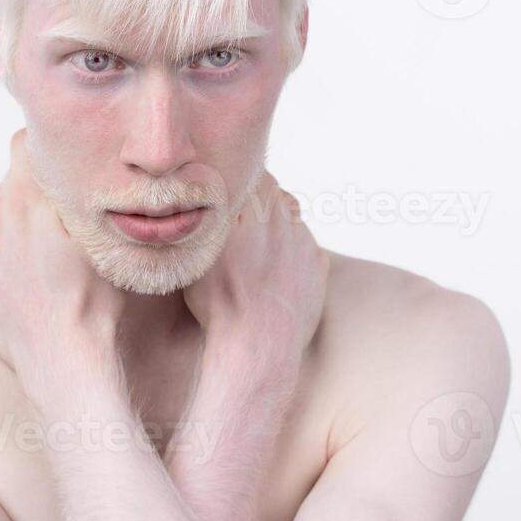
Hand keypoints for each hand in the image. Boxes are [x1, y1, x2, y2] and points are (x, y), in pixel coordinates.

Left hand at [0, 130, 122, 392]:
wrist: (61, 356)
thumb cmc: (93, 300)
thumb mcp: (102, 237)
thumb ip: (85, 200)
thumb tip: (90, 178)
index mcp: (30, 196)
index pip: (24, 143)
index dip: (43, 151)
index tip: (58, 165)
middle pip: (11, 182)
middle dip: (32, 194)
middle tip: (57, 219)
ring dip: (15, 224)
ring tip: (43, 256)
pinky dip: (1, 253)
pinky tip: (25, 277)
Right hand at [182, 171, 328, 383]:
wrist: (257, 344)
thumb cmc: (219, 301)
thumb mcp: (201, 252)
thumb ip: (210, 219)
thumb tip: (210, 198)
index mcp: (256, 211)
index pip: (256, 177)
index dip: (242, 183)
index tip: (231, 195)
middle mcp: (286, 220)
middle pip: (276, 197)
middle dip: (261, 205)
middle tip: (242, 225)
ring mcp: (306, 243)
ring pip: (292, 223)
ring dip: (277, 231)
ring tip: (256, 257)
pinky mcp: (319, 266)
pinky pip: (305, 249)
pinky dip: (291, 256)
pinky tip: (273, 276)